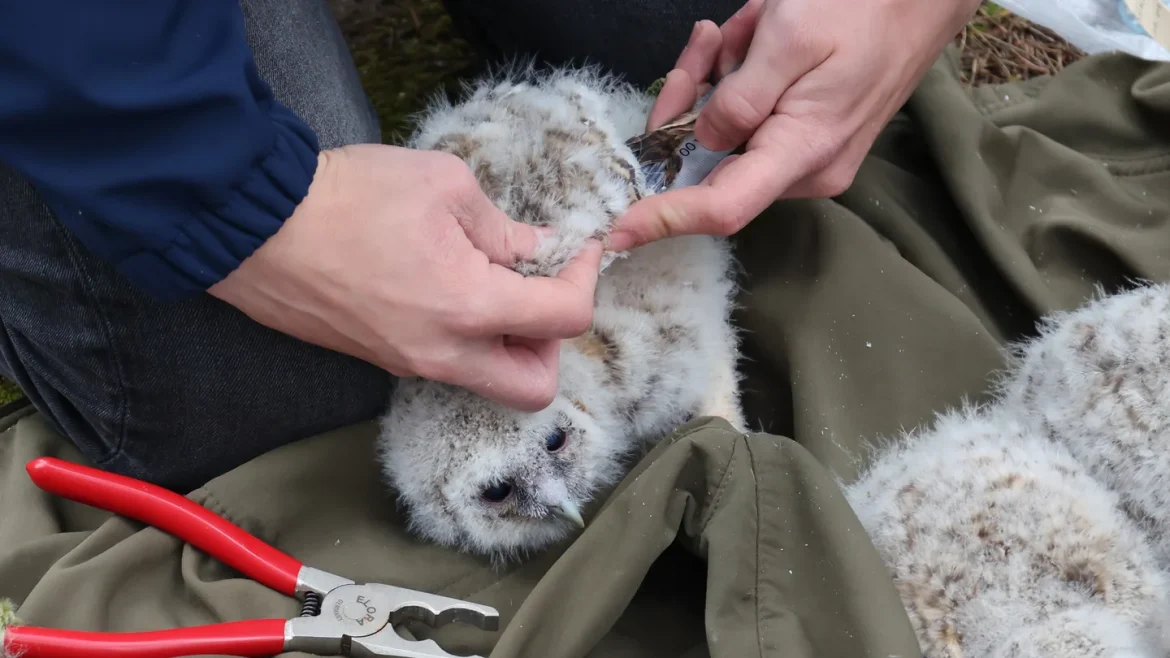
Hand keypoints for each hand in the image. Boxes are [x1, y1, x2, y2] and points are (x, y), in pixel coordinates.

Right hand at [208, 144, 601, 410]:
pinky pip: (447, 364)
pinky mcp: (383, 359)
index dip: (585, 279)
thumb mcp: (444, 186)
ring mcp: (409, 364)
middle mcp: (444, 354)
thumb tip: (536, 250)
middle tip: (539, 290)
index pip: (566, 320)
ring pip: (488, 379)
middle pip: (534, 388)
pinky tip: (450, 285)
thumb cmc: (348, 197)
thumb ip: (503, 228)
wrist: (257, 224)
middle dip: (552, 343)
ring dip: (509, 341)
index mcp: (469, 309)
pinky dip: (467, 336)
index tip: (578, 248)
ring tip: (492, 281)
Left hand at [608, 0, 980, 250]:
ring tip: (752, 25)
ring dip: (719, 78)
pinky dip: (739, 78)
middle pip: (711, 160)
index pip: (722, 208)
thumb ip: (737, 98)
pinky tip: (757, 34)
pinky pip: (748, 118)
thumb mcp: (789, 39)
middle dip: (690, 103)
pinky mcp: (804, 135)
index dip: (664, 220)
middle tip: (703, 44)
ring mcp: (805, 155)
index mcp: (803, 152)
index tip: (617, 231)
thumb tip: (700, 143)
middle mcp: (804, 169)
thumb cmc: (862, 7)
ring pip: (725, 133)